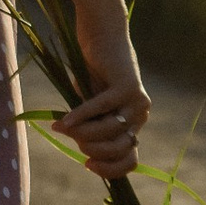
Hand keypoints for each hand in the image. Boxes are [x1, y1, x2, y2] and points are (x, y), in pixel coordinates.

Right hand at [49, 21, 148, 181]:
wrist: (101, 35)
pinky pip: (100, 109)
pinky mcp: (127, 86)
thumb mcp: (91, 109)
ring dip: (82, 132)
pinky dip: (80, 116)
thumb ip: (92, 129)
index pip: (130, 162)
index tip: (87, 164)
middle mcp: (141, 115)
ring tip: (64, 126)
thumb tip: (85, 151)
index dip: (108, 169)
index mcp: (134, 124)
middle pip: (117, 149)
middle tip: (71, 136)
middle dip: (90, 147)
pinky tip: (64, 121)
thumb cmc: (92, 72)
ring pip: (108, 131)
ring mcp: (137, 101)